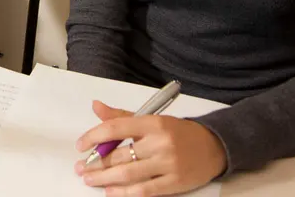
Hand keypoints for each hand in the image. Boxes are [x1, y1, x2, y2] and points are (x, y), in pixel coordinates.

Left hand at [75, 100, 226, 195]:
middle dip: (96, 163)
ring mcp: (168, 164)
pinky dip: (125, 193)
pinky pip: (145, 190)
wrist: (214, 146)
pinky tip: (111, 192)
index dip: (93, 137)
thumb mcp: (152, 119)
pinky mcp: (175, 183)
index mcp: (152, 123)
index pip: (115, 128)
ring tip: (89, 180)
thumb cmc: (178, 132)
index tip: (80, 145)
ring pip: (129, 173)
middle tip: (80, 167)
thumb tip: (96, 107)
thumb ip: (122, 116)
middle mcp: (159, 142)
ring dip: (105, 178)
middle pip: (120, 154)